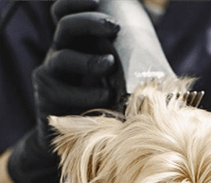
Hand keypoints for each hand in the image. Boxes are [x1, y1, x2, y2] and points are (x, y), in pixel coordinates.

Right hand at [7, 0, 120, 182]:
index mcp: (76, 43)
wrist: (74, 140)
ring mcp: (50, 76)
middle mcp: (59, 54)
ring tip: (109, 65)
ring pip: (62, 58)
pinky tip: (104, 97)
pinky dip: (87, 94)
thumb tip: (162, 55)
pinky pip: (63, 91)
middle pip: (65, 26)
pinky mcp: (48, 99)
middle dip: (89, 22)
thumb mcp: (114, 78)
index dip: (76, 2)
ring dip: (89, 60)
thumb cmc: (103, 105)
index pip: (65, 12)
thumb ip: (128, 62)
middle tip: (113, 28)